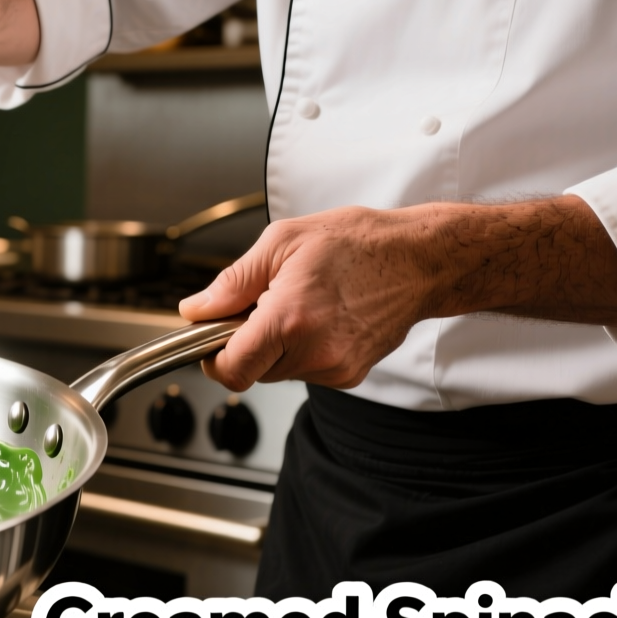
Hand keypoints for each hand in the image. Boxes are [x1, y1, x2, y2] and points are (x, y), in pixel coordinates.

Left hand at [177, 197, 616, 391]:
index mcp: (290, 319)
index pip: (230, 371)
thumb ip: (231, 282)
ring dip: (275, 344)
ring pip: (277, 371)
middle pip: (251, 370)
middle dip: (245, 342)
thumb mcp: (282, 242)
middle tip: (264, 302)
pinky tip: (320, 316)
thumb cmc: (358, 243)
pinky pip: (305, 369)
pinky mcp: (349, 374)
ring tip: (299, 303)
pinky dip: (301, 348)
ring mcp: (335, 368)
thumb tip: (196, 309)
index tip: (210, 338)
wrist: (420, 259)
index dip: (211, 357)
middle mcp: (313, 352)